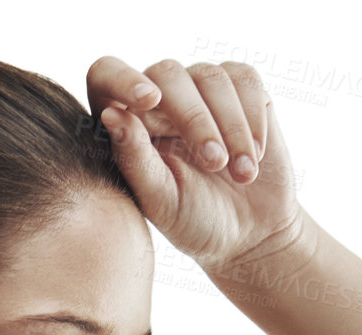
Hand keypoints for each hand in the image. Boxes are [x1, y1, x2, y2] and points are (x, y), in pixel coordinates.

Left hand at [86, 56, 305, 276]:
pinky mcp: (241, 90)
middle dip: (194, 118)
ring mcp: (201, 89)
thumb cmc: (194, 221)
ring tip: (242, 174)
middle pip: (167, 74)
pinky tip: (255, 155)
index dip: (122, 79)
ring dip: (231, 126)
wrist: (251, 234)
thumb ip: (134, 158)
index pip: (106, 75)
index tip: (148, 100)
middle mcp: (161, 97)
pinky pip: (246, 80)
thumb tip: (111, 113)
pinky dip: (253, 118)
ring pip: (211, 76)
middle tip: (215, 164)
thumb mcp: (161, 199)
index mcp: (127, 122)